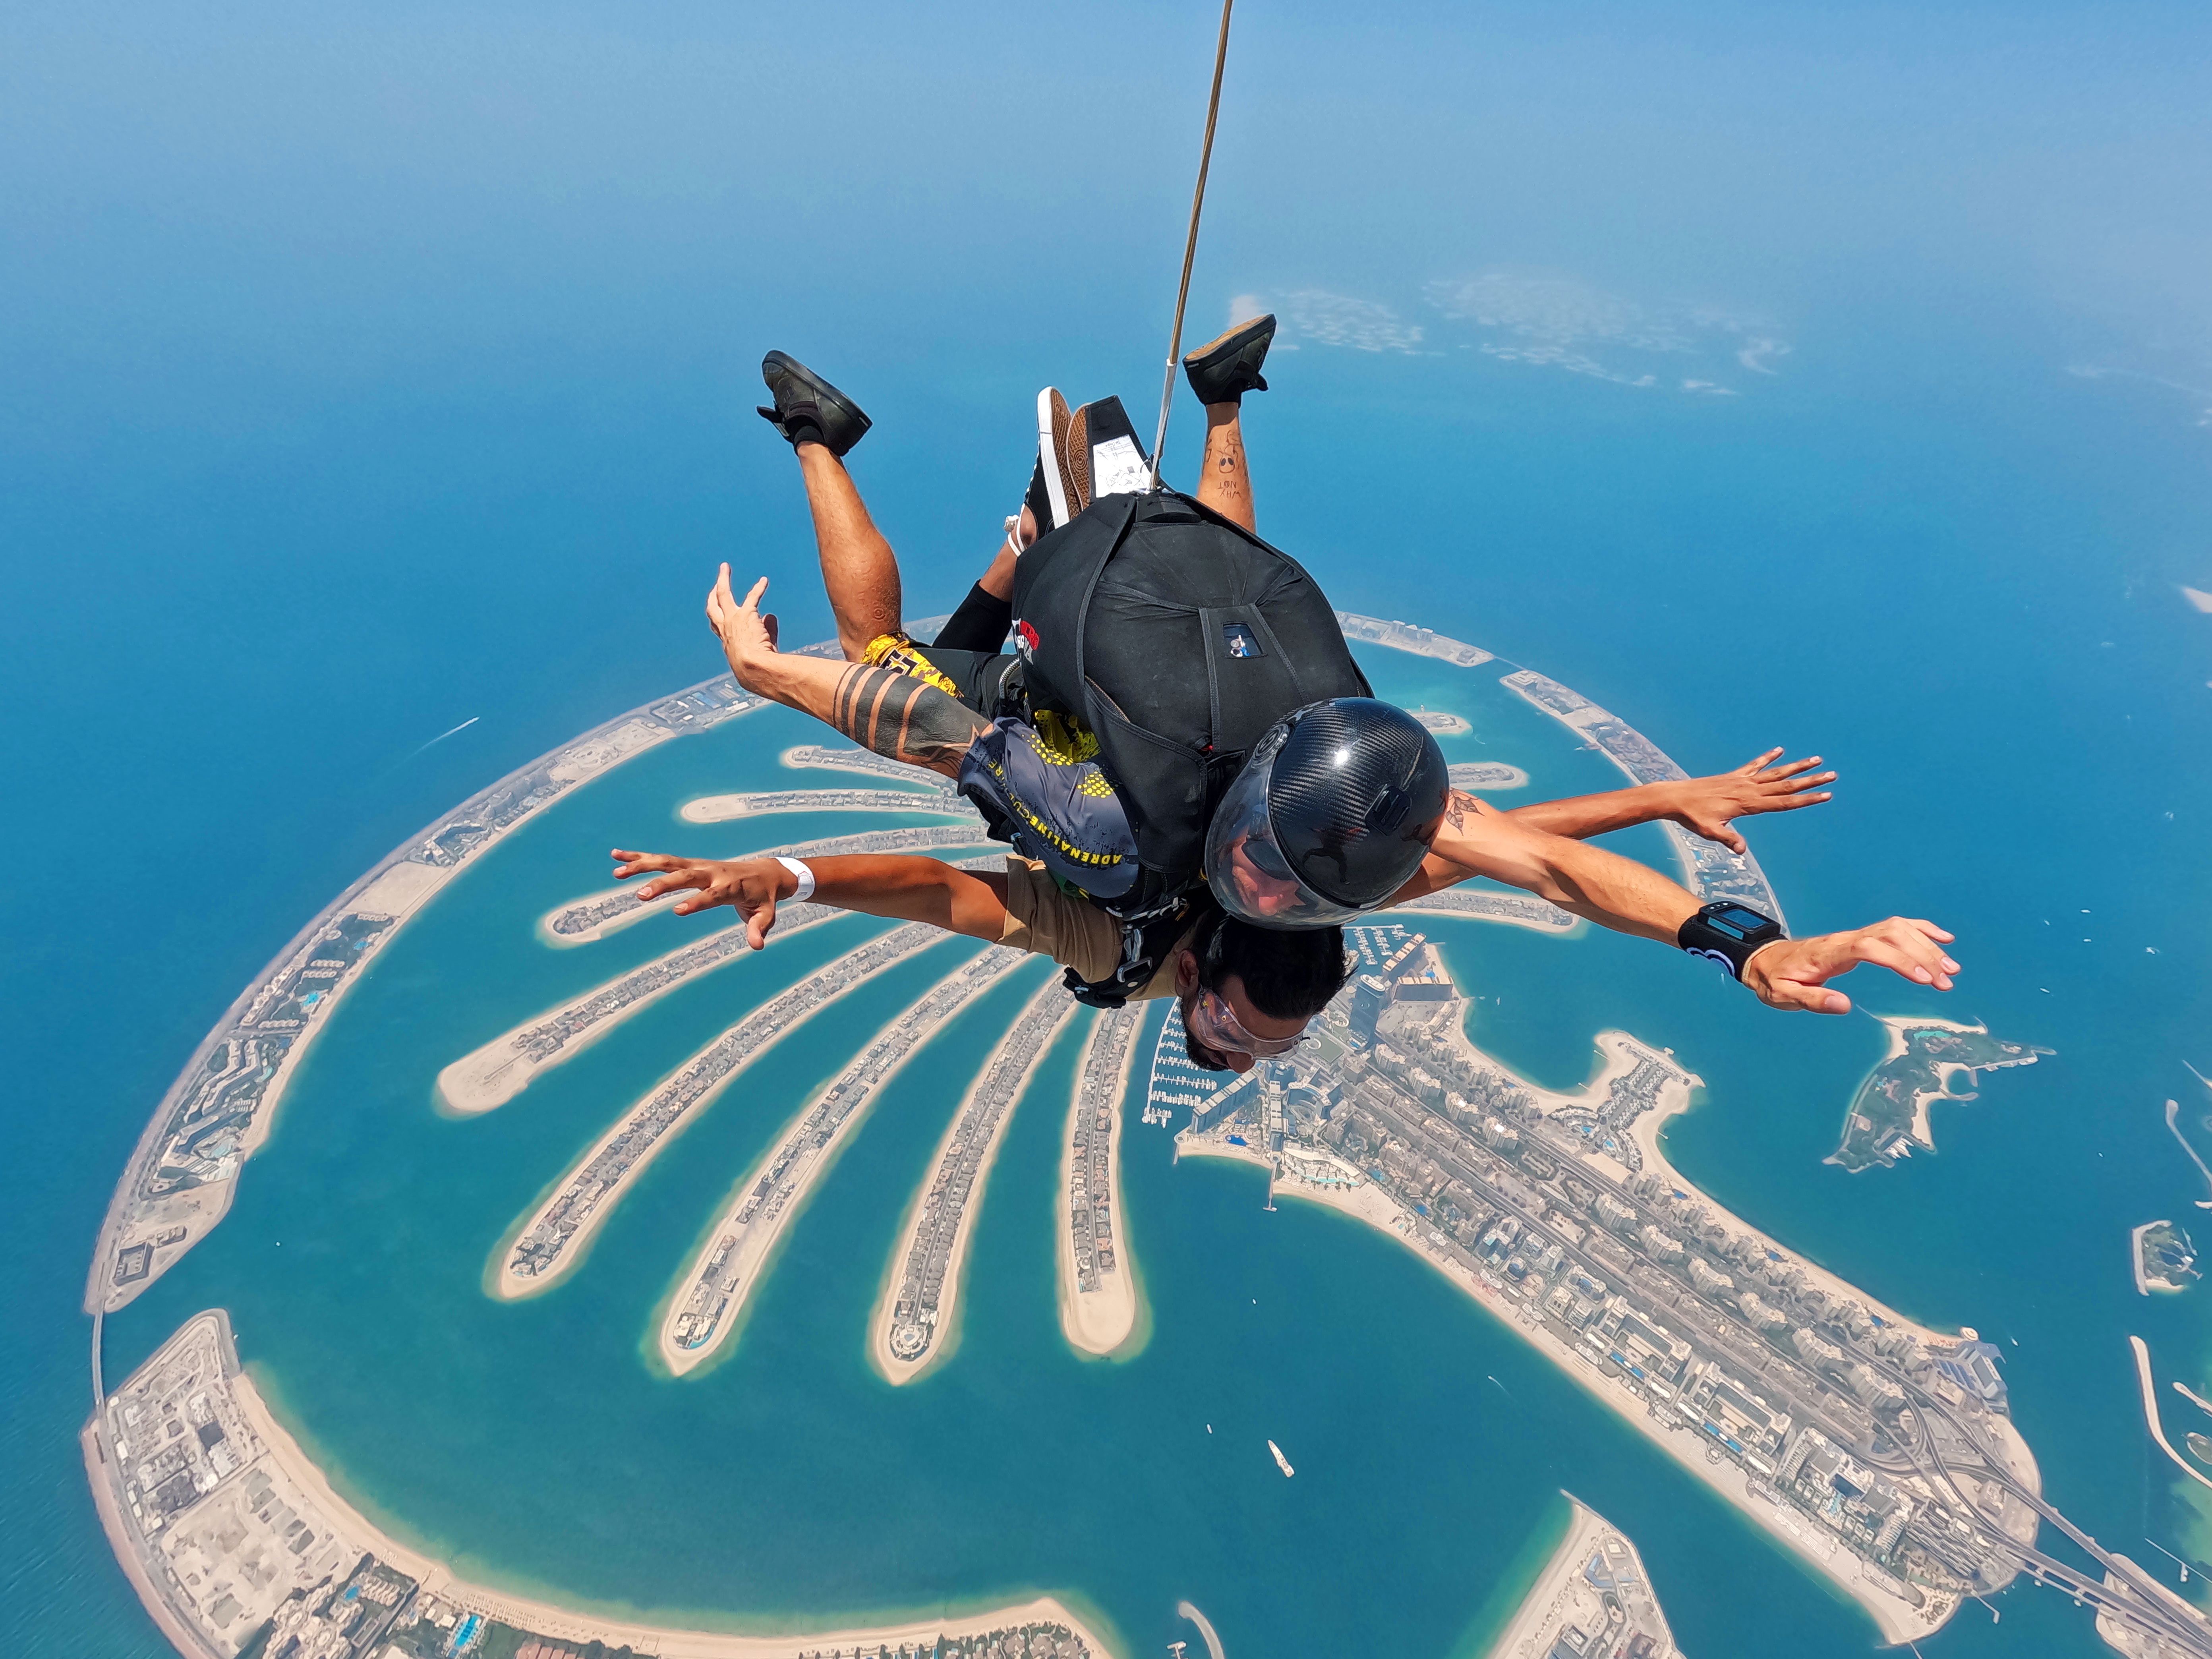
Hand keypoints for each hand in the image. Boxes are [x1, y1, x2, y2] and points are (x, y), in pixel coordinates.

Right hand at [610, 849, 792, 948]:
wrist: (765, 871)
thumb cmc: (763, 897)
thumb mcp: (766, 914)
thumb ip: (759, 928)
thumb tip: (756, 946)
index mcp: (730, 886)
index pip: (711, 895)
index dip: (696, 902)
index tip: (676, 911)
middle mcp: (711, 872)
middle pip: (685, 876)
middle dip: (663, 885)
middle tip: (640, 895)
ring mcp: (698, 865)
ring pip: (668, 863)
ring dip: (642, 865)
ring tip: (617, 872)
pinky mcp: (690, 863)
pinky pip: (663, 859)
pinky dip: (640, 857)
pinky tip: (618, 856)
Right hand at [705, 566, 781, 689]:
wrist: (753, 669)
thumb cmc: (755, 670)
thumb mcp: (759, 652)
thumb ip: (766, 632)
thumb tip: (770, 615)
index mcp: (726, 642)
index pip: (717, 627)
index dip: (718, 618)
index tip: (721, 612)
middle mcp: (725, 629)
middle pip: (712, 608)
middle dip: (713, 594)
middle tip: (716, 584)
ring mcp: (732, 620)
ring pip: (722, 595)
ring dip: (723, 580)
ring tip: (724, 567)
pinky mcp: (746, 614)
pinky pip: (753, 597)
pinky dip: (759, 588)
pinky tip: (764, 581)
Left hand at [1667, 749, 1835, 853]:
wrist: (1675, 797)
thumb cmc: (1692, 816)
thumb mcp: (1710, 832)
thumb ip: (1728, 839)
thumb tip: (1742, 851)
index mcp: (1748, 804)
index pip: (1784, 802)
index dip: (1806, 800)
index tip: (1826, 795)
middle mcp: (1749, 789)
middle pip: (1787, 785)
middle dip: (1810, 781)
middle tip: (1832, 775)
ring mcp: (1742, 780)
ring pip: (1776, 772)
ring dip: (1797, 766)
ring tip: (1816, 759)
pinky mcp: (1734, 775)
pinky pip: (1755, 765)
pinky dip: (1768, 757)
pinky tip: (1780, 750)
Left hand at [1741, 917, 1958, 1013]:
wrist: (1765, 960)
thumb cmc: (1775, 980)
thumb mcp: (1784, 996)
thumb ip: (1813, 1000)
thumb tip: (1845, 1006)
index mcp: (1829, 953)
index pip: (1871, 947)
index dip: (1899, 959)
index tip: (1924, 978)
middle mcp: (1846, 939)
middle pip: (1891, 935)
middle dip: (1922, 955)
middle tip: (1945, 981)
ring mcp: (1854, 935)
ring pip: (1897, 929)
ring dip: (1927, 945)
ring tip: (1950, 970)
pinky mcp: (1860, 937)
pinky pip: (1894, 927)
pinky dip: (1920, 930)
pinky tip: (1943, 939)